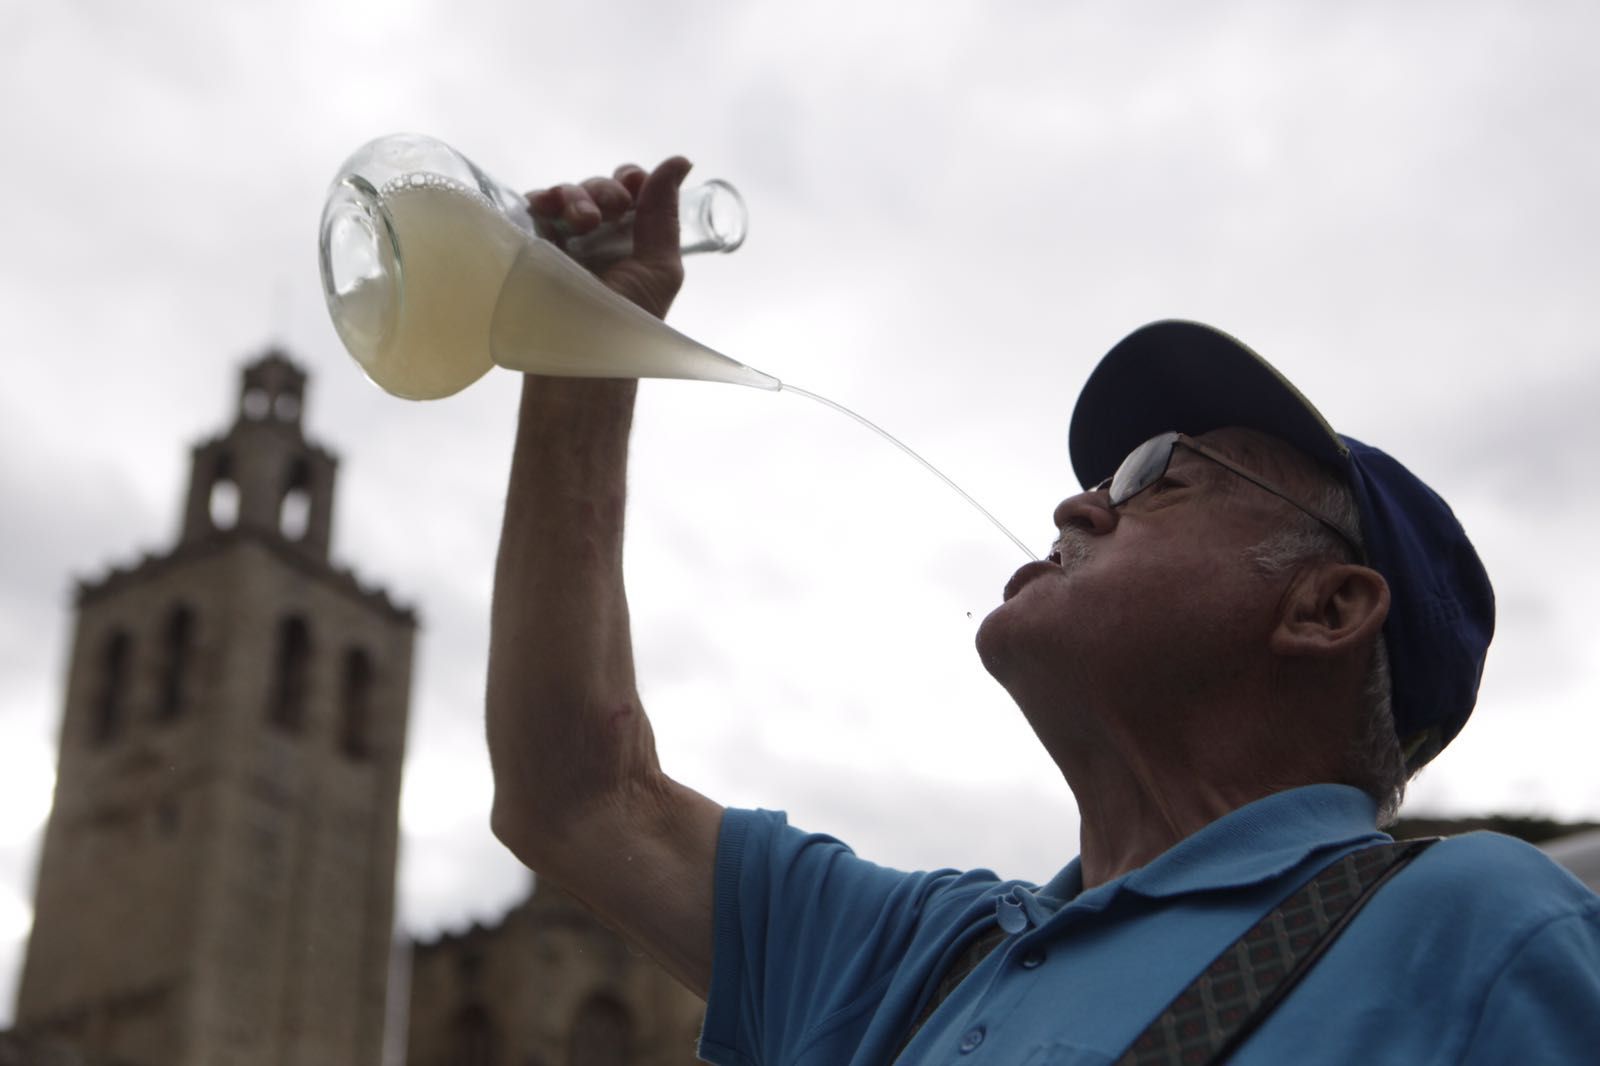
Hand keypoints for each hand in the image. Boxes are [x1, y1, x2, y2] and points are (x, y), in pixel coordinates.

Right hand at [527, 156, 690, 319]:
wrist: (582, 357)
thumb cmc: (628, 323)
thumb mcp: (659, 268)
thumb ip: (665, 215)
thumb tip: (680, 161)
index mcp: (632, 241)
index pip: (630, 192)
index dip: (631, 180)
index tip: (633, 185)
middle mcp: (598, 239)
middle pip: (598, 190)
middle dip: (605, 190)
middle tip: (611, 210)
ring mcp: (564, 242)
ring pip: (566, 196)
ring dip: (576, 196)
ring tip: (583, 221)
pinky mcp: (532, 247)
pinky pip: (532, 210)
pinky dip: (540, 200)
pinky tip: (544, 207)